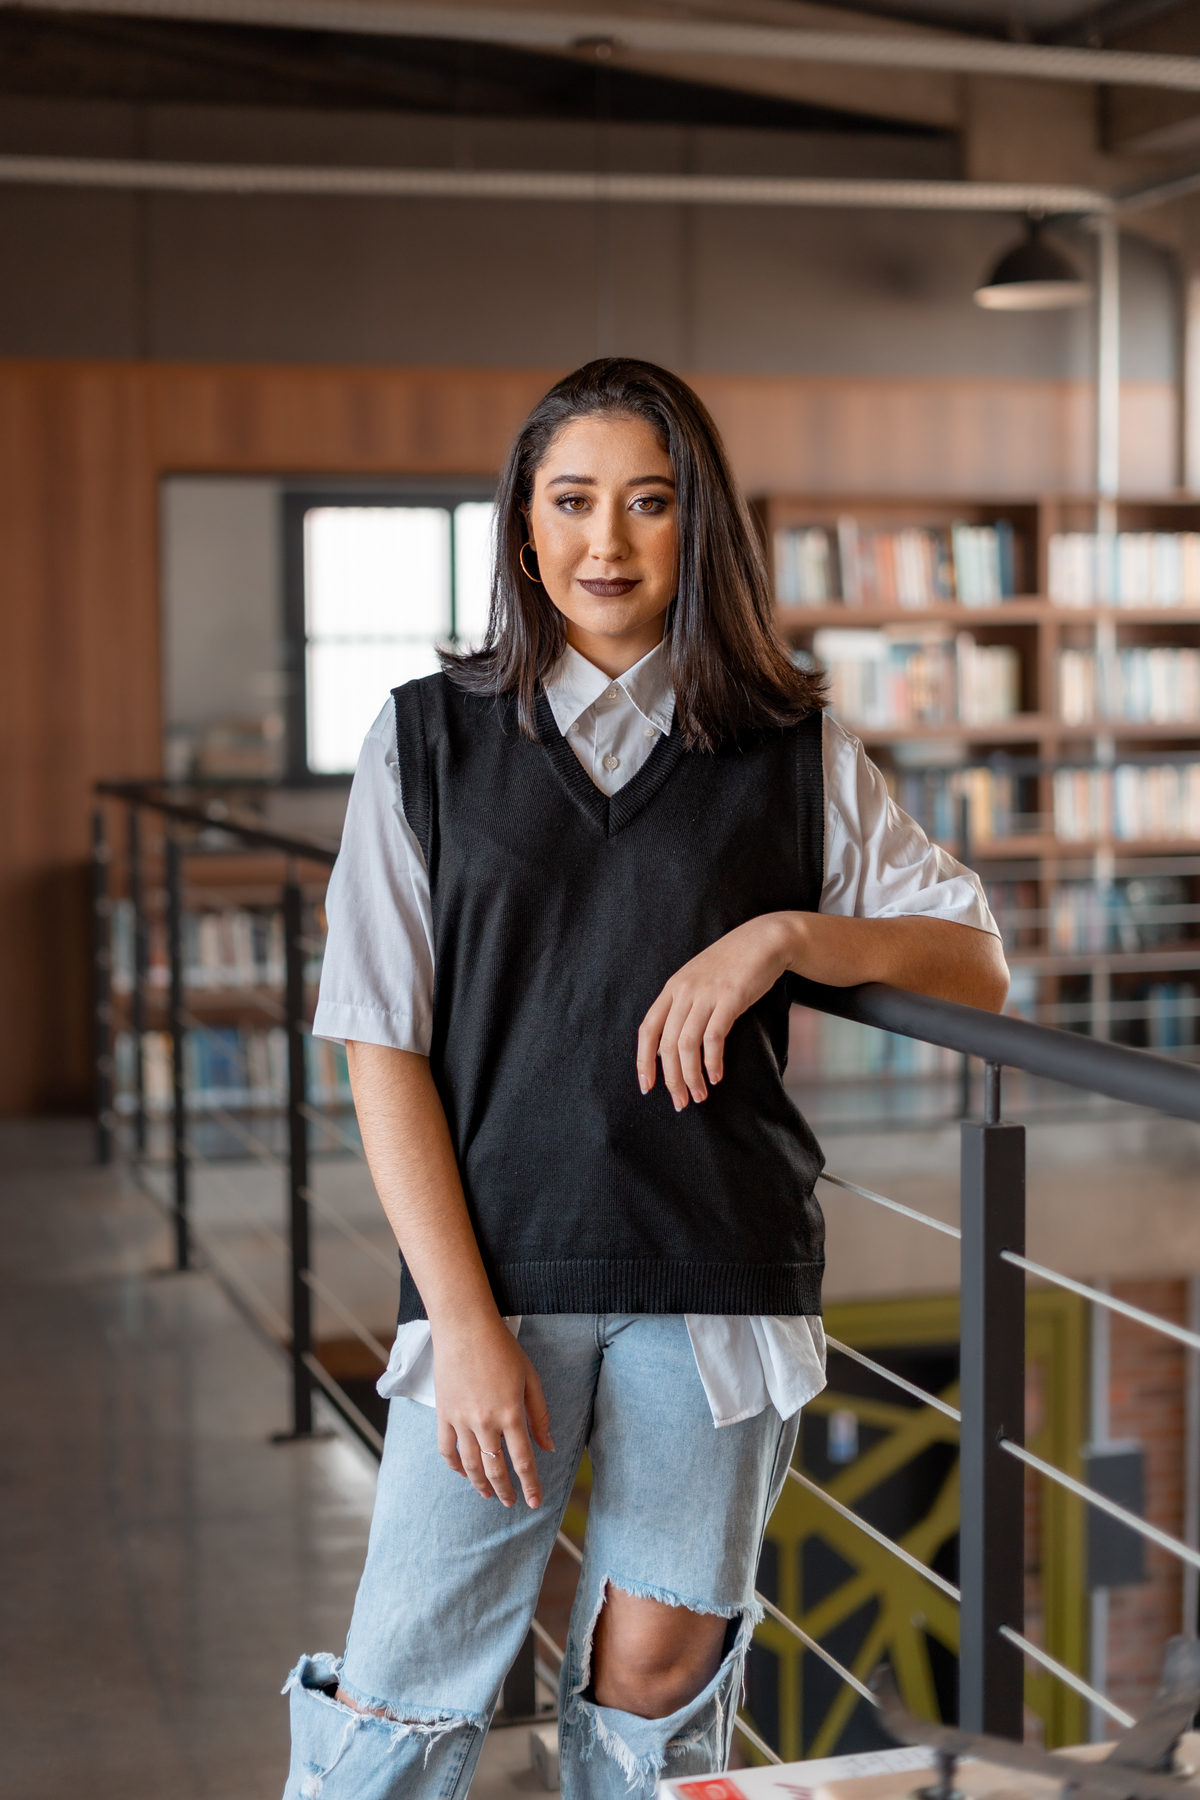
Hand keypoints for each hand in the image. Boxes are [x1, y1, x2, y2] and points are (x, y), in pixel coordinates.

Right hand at [433, 1313, 553, 1508]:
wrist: (465, 1327)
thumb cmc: (502, 1349)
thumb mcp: (530, 1378)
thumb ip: (539, 1414)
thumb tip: (548, 1446)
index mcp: (511, 1413)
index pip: (523, 1461)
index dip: (530, 1485)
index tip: (535, 1501)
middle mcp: (485, 1422)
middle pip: (496, 1469)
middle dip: (505, 1490)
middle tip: (510, 1503)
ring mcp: (461, 1420)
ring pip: (471, 1464)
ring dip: (480, 1484)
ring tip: (488, 1494)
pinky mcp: (443, 1413)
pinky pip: (446, 1449)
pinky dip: (454, 1465)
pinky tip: (463, 1472)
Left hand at [637, 913, 798, 1109]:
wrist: (765, 939)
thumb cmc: (734, 963)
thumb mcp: (700, 979)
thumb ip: (685, 1004)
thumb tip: (675, 1042)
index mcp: (672, 988)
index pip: (647, 1029)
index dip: (643, 1061)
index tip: (646, 1087)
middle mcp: (684, 991)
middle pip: (666, 1044)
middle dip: (671, 1079)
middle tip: (680, 1102)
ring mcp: (706, 994)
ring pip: (686, 1046)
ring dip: (691, 1077)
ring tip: (699, 1096)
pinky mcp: (730, 999)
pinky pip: (713, 1038)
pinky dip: (712, 1062)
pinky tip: (717, 1076)